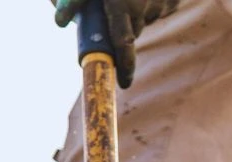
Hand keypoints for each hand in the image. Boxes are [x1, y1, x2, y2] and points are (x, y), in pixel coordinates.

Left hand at [52, 0, 179, 87]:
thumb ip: (72, 0)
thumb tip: (59, 21)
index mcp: (121, 5)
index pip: (124, 45)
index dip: (124, 67)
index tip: (123, 84)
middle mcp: (142, 9)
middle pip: (129, 33)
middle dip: (119, 28)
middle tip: (112, 9)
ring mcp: (160, 5)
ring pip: (142, 20)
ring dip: (133, 14)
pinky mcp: (172, 1)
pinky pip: (156, 10)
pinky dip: (147, 4)